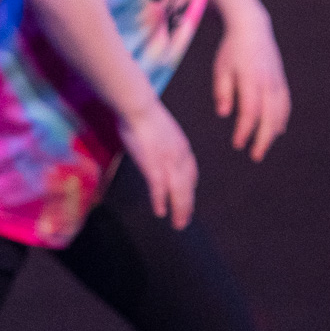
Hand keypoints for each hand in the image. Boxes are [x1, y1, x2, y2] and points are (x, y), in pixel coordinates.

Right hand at [118, 100, 197, 229]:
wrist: (139, 106)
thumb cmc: (143, 111)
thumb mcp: (159, 128)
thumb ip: (160, 141)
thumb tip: (153, 145)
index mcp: (182, 146)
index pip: (190, 172)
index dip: (190, 187)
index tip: (188, 196)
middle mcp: (180, 157)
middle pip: (187, 186)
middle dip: (188, 205)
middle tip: (185, 220)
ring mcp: (168, 162)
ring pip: (178, 191)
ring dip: (180, 209)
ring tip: (179, 224)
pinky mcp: (154, 166)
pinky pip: (159, 188)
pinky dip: (161, 201)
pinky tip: (160, 211)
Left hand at [212, 17, 289, 161]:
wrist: (253, 29)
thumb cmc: (231, 51)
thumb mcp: (221, 68)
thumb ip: (222, 91)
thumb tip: (224, 114)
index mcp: (251, 79)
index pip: (250, 111)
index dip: (245, 130)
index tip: (238, 144)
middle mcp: (268, 82)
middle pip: (269, 116)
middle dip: (263, 139)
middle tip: (255, 156)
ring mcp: (278, 81)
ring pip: (280, 113)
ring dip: (273, 132)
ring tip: (263, 147)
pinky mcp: (282, 81)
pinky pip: (285, 104)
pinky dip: (282, 119)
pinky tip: (276, 131)